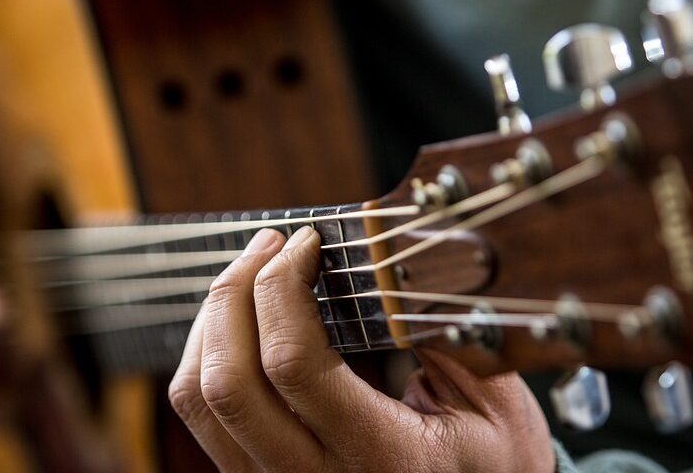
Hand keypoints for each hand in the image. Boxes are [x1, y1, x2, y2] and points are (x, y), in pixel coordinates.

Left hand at [168, 227, 555, 472]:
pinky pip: (203, 416)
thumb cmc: (491, 458)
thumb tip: (388, 260)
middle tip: (271, 243)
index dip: (284, 287)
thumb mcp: (492, 399)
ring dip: (212, 319)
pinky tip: (240, 318)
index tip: (308, 242)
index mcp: (384, 458)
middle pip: (227, 381)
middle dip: (236, 291)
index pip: (294, 365)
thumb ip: (444, 333)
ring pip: (199, 399)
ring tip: (250, 271)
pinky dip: (207, 353)